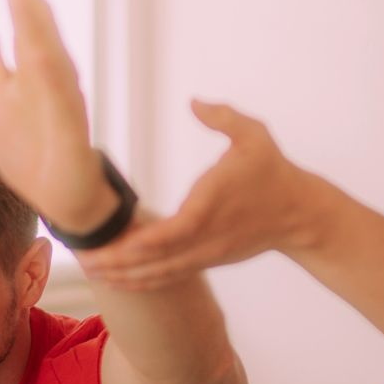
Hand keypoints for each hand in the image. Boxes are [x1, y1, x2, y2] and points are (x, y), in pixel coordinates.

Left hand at [0, 0, 115, 231]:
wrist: (69, 200)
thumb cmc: (37, 148)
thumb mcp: (0, 94)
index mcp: (33, 64)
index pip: (21, 8)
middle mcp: (52, 74)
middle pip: (35, 18)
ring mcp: (63, 101)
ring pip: (49, 49)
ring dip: (32, 16)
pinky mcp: (71, 134)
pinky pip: (62, 101)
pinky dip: (52, 78)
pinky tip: (39, 55)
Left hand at [79, 100, 314, 289]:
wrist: (299, 214)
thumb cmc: (273, 171)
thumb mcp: (254, 135)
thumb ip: (223, 117)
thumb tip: (195, 101)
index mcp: (211, 207)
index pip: (173, 231)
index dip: (141, 242)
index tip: (112, 244)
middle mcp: (206, 237)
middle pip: (157, 260)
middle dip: (119, 263)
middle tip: (83, 259)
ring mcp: (206, 253)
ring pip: (161, 273)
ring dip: (126, 276)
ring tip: (92, 272)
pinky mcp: (208, 260)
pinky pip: (171, 276)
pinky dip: (144, 281)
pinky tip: (120, 280)